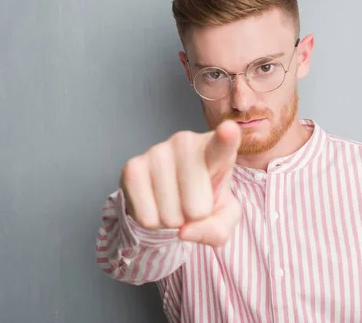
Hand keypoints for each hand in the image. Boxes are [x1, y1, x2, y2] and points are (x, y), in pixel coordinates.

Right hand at [120, 120, 241, 246]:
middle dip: (193, 218)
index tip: (229, 130)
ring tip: (172, 201)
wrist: (170, 195)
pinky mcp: (132, 166)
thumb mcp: (223, 217)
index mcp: (216, 150)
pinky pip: (147, 217)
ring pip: (170, 215)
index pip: (223, 143)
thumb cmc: (203, 199)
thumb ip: (217, 229)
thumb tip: (184, 231)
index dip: (226, 138)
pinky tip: (155, 202)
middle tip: (190, 202)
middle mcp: (186, 142)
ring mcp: (157, 151)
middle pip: (197, 208)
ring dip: (172, 220)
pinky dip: (153, 222)